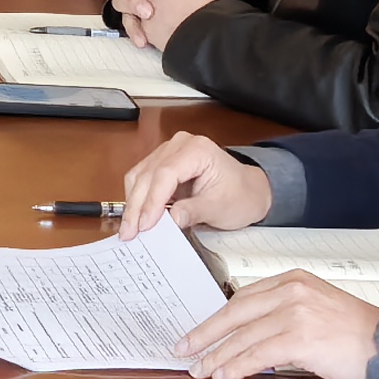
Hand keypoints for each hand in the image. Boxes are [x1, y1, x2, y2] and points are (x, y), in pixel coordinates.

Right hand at [116, 131, 275, 236]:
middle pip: (148, 174)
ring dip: (133, 204)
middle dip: (137, 206)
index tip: (145, 225)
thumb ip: (195, 211)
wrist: (248, 190)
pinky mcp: (162, 164)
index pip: (165, 173)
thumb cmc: (240, 195)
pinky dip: (138, 199)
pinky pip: (142, 180)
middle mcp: (179, 145)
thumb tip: (172, 219)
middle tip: (130, 233)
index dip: (152, 200)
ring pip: (139, 176)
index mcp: (197, 149)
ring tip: (130, 229)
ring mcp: (168, 152)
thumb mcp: (221, 207)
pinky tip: (136, 218)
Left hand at [176, 269, 378, 378]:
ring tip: (200, 369)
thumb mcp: (316, 310)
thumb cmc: (358, 335)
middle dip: (205, 334)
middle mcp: (292, 291)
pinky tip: (224, 375)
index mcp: (293, 280)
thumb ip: (283, 315)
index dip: (216, 318)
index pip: (243, 298)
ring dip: (217, 355)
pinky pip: (258, 354)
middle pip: (235, 312)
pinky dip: (236, 366)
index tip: (197, 332)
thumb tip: (248, 337)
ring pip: (243, 335)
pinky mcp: (301, 337)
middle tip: (183, 349)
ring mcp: (296, 313)